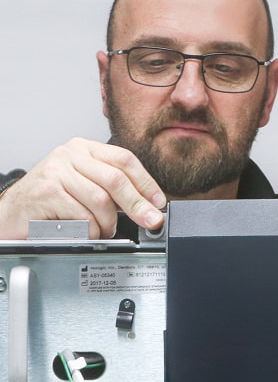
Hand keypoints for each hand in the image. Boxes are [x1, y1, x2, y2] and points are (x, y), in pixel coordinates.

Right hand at [0, 138, 165, 239]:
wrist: (10, 213)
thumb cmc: (48, 201)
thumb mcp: (81, 184)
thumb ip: (108, 187)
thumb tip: (145, 205)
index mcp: (83, 148)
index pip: (124, 159)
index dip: (146, 182)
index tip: (158, 202)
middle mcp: (70, 154)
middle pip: (116, 179)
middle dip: (138, 205)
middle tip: (150, 222)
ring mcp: (57, 171)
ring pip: (101, 200)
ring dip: (109, 224)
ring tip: (105, 232)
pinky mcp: (48, 191)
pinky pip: (82, 215)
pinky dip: (90, 230)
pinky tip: (87, 233)